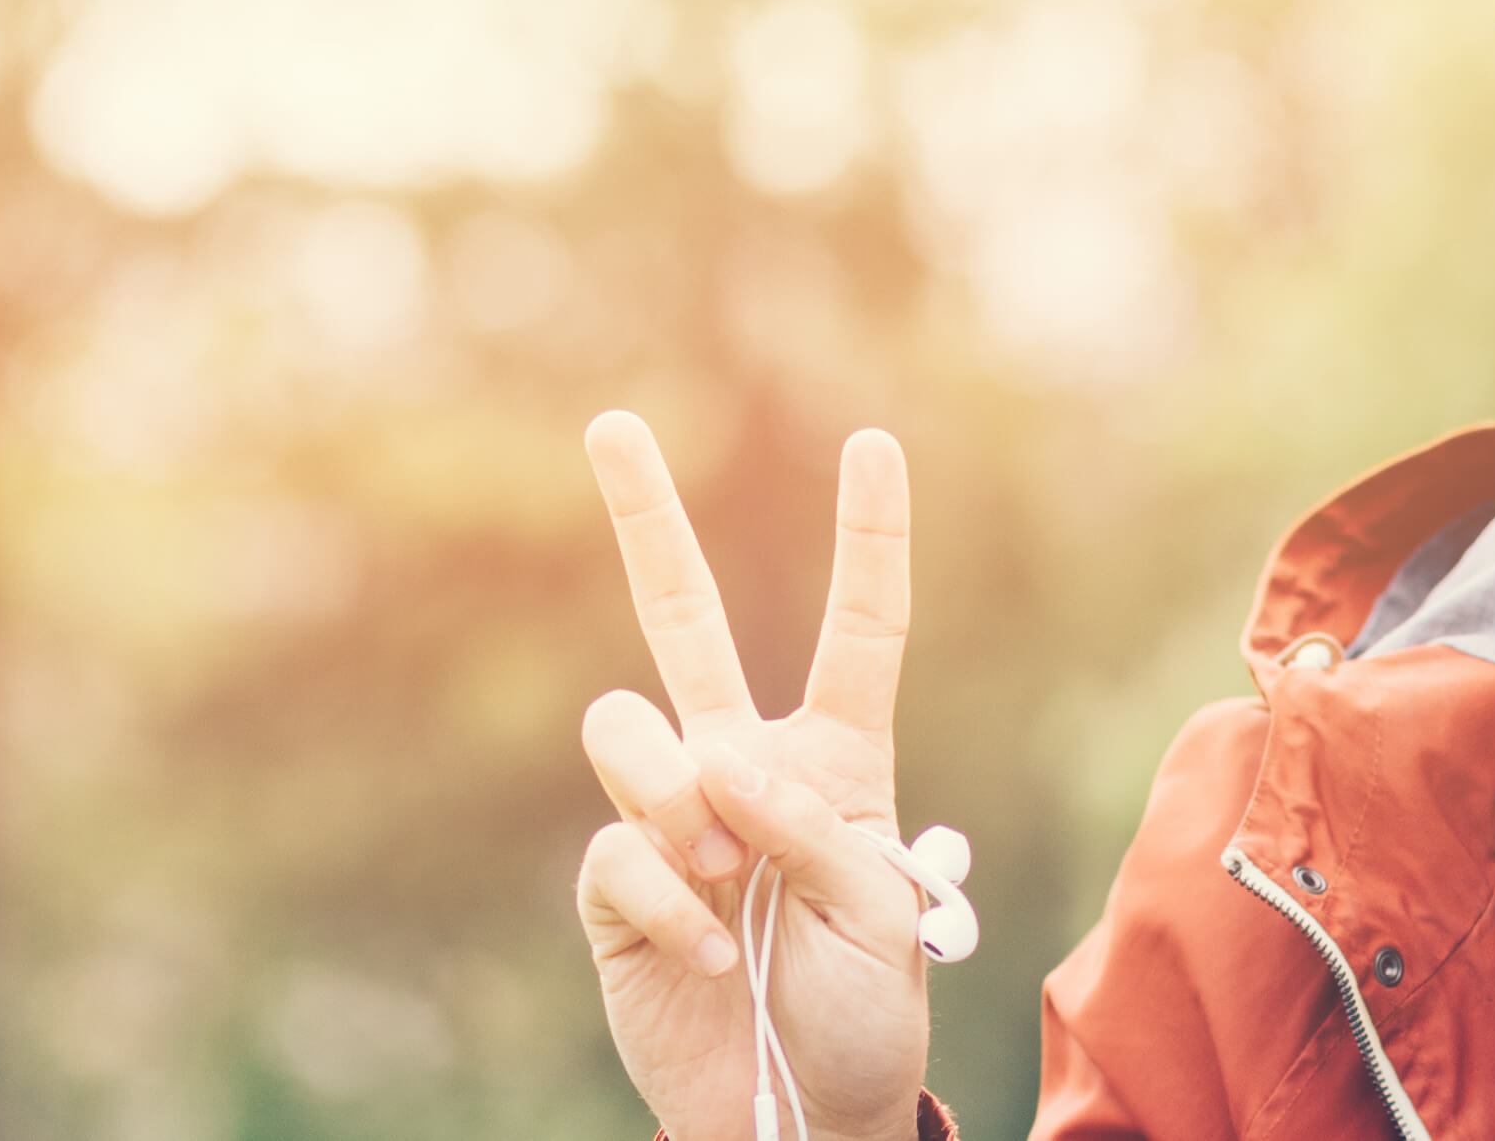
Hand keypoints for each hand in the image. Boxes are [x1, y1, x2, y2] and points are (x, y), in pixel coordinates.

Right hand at [571, 412, 927, 1140]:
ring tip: (726, 870)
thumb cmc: (861, 1010)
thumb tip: (715, 760)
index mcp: (837, 759)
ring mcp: (672, 821)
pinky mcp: (616, 888)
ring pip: (629, 731)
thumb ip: (813, 825)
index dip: (868, 540)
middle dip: (647, 520)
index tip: (874, 445)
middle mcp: (744, 767)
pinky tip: (712, 957)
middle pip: (685, 620)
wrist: (797, 1107)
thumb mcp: (884, 914)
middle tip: (610, 422)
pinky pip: (617, 850)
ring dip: (677, 796)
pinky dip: (669, 903)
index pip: (858, 631)